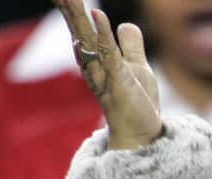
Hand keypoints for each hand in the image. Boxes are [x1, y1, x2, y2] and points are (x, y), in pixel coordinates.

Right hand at [54, 0, 161, 149]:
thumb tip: (125, 24)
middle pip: (79, 31)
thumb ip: (131, 46)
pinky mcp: (118, 80)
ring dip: (78, 17)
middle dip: (69, 10)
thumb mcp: (137, 67)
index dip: (73, 11)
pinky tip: (98, 16)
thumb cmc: (137, 103)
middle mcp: (95, 64)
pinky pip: (109, 54)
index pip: (82, 29)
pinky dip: (103, 35)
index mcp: (97, 59)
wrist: (141, 133)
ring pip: (88, 39)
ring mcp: (105, 72)